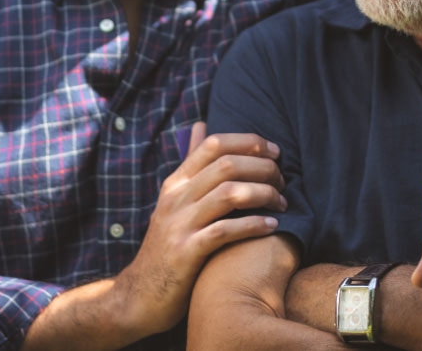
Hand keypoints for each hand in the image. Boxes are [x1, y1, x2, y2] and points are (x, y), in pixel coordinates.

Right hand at [115, 122, 286, 336]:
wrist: (138, 296)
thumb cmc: (168, 244)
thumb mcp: (175, 199)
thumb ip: (192, 164)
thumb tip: (201, 124)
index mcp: (176, 182)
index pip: (214, 144)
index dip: (249, 141)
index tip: (275, 152)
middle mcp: (176, 198)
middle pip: (226, 164)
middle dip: (262, 167)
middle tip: (283, 180)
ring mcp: (179, 225)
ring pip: (228, 193)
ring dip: (263, 194)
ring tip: (281, 203)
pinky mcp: (185, 254)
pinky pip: (224, 231)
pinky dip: (252, 225)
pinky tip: (271, 226)